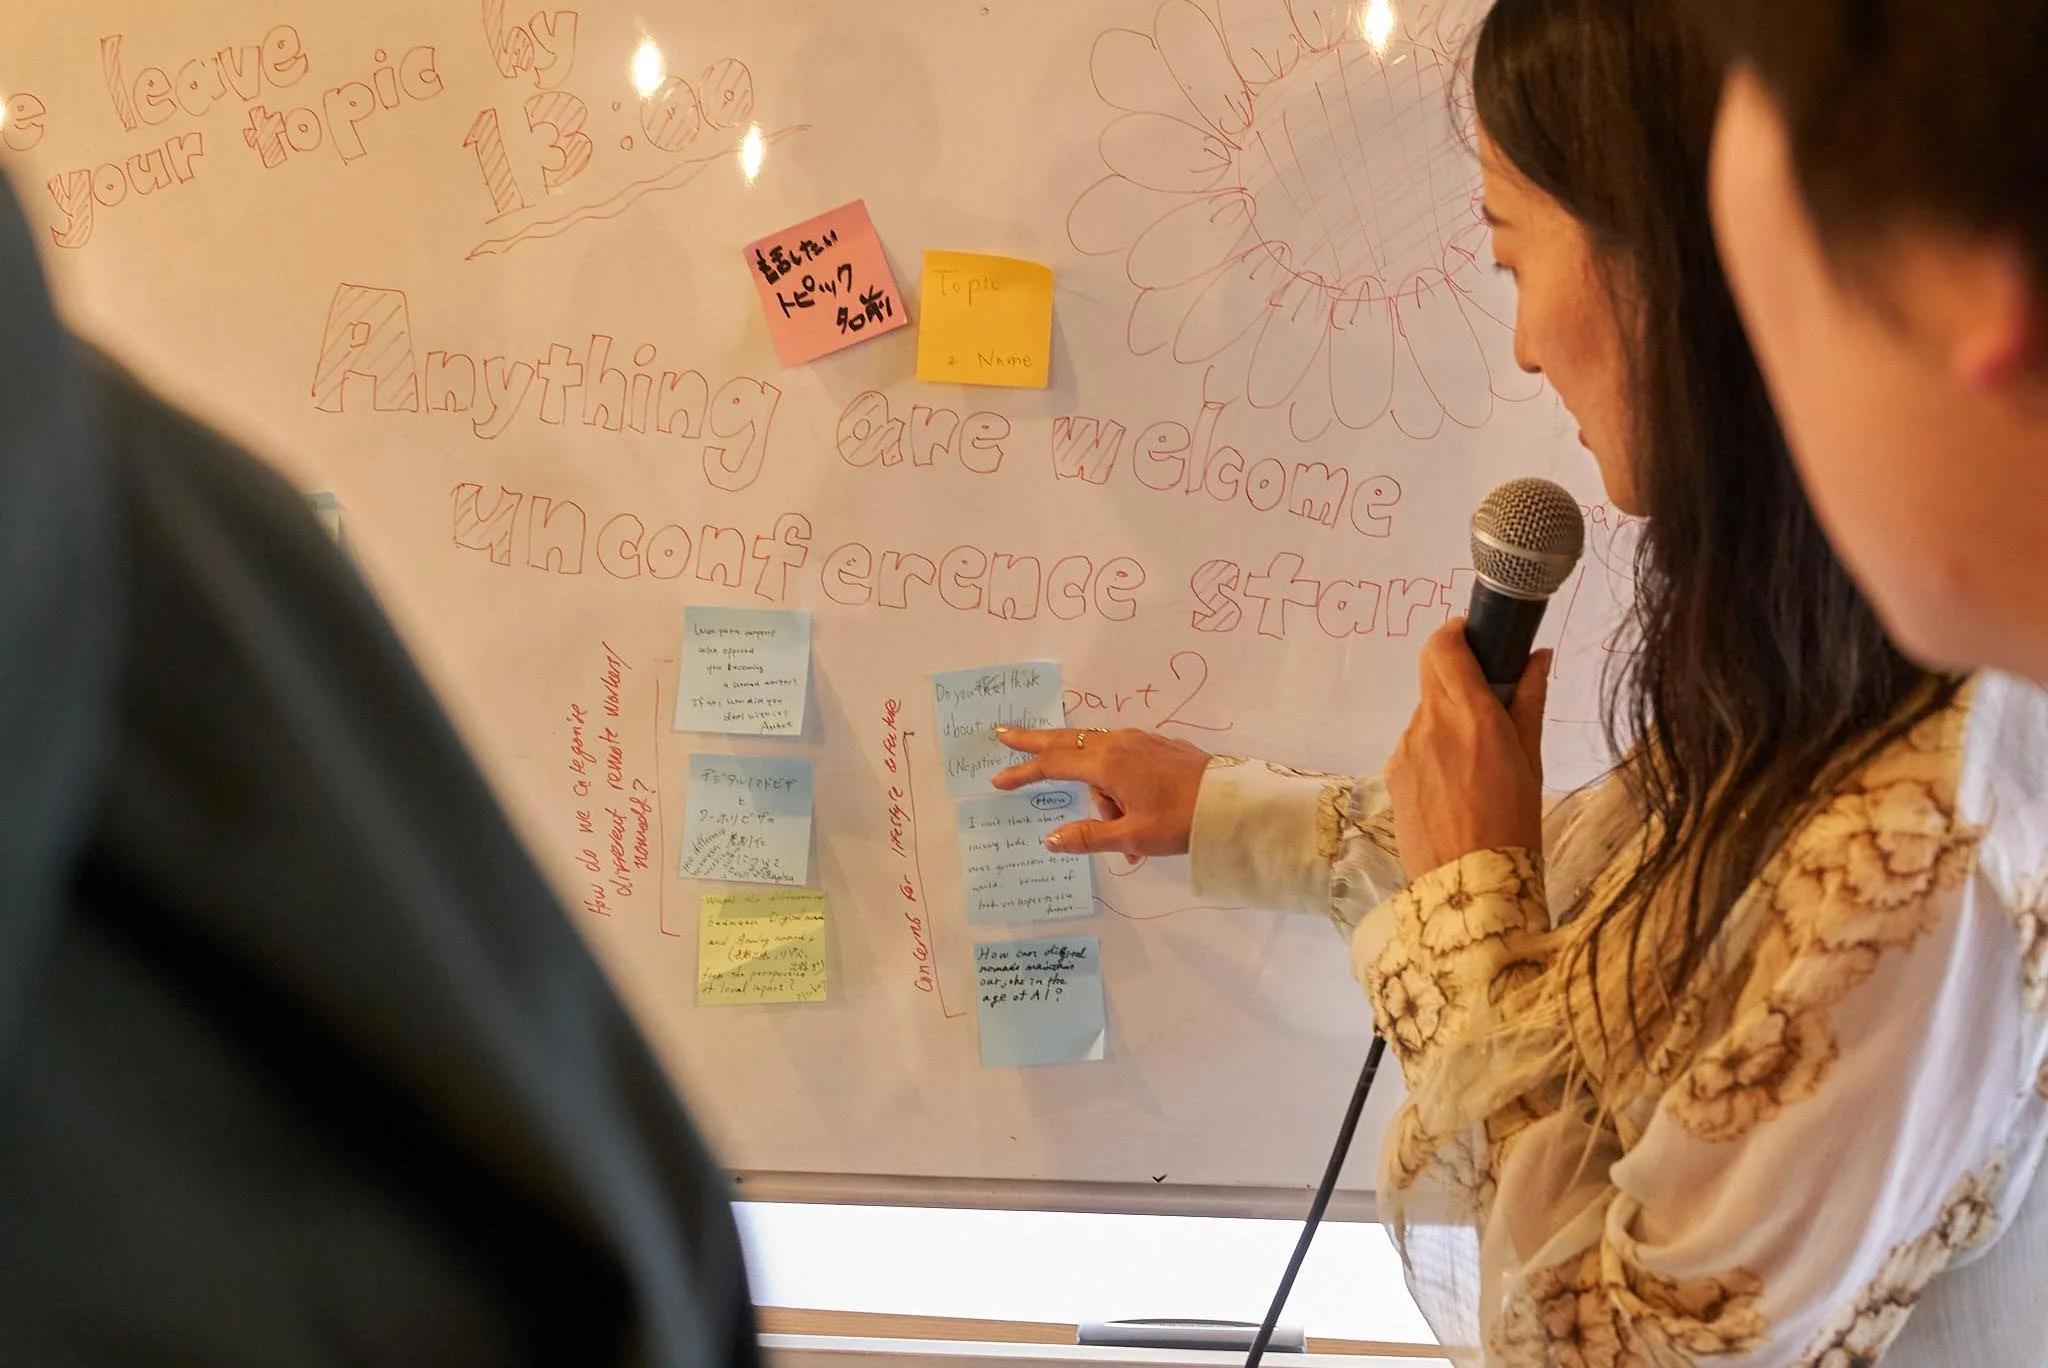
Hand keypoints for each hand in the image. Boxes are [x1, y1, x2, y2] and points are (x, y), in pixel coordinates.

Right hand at [991, 727, 1212, 855]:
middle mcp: (1119, 744)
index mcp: (1108, 764)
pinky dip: (1118, 785)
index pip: (1054, 765)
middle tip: (1003, 734)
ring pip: (1100, 758)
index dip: (1024, 772)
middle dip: (1034, 741)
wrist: (1233, 802)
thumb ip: (1090, 836)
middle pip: (1066, 740)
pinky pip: (1123, 761)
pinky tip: (1136, 813)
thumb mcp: (1132, 837)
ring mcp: (1140, 741)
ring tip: (1126, 835)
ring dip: (1100, 793)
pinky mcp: (1157, 746)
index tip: (998, 779)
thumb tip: (1051, 839)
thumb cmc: (1180, 820)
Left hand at [1386, 621, 1549, 880]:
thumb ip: (1529, 701)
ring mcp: (1404, 749)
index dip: (1457, 633)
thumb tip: (1538, 656)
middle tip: (1487, 703)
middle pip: (1431, 672)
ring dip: (1448, 722)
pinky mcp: (1391, 773)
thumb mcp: (1531, 761)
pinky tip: (1455, 789)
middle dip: (1457, 675)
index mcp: (1471, 716)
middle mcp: (1430, 724)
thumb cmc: (1514, 825)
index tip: (1476, 640)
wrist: (1468, 888)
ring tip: (1476, 767)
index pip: (1444, 645)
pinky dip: (1434, 752)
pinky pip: (1414, 746)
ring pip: (1426, 713)